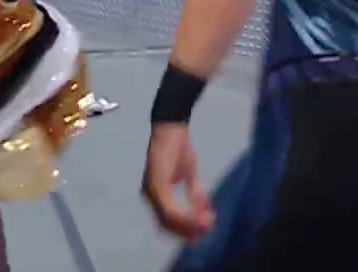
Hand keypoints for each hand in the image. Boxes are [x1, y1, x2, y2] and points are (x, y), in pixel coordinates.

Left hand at [142, 124, 213, 240]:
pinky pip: (170, 210)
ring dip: (189, 225)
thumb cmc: (178, 146)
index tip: (203, 230)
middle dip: (189, 231)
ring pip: (169, 220)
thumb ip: (194, 192)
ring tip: (208, 223)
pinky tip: (201, 215)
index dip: (185, 229)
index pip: (167, 220)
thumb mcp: (189, 172)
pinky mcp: (157, 185)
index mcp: (155, 194)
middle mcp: (149, 196)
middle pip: (167, 225)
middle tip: (208, 230)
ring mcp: (152, 191)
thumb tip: (203, 210)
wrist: (171, 126)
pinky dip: (186, 216)